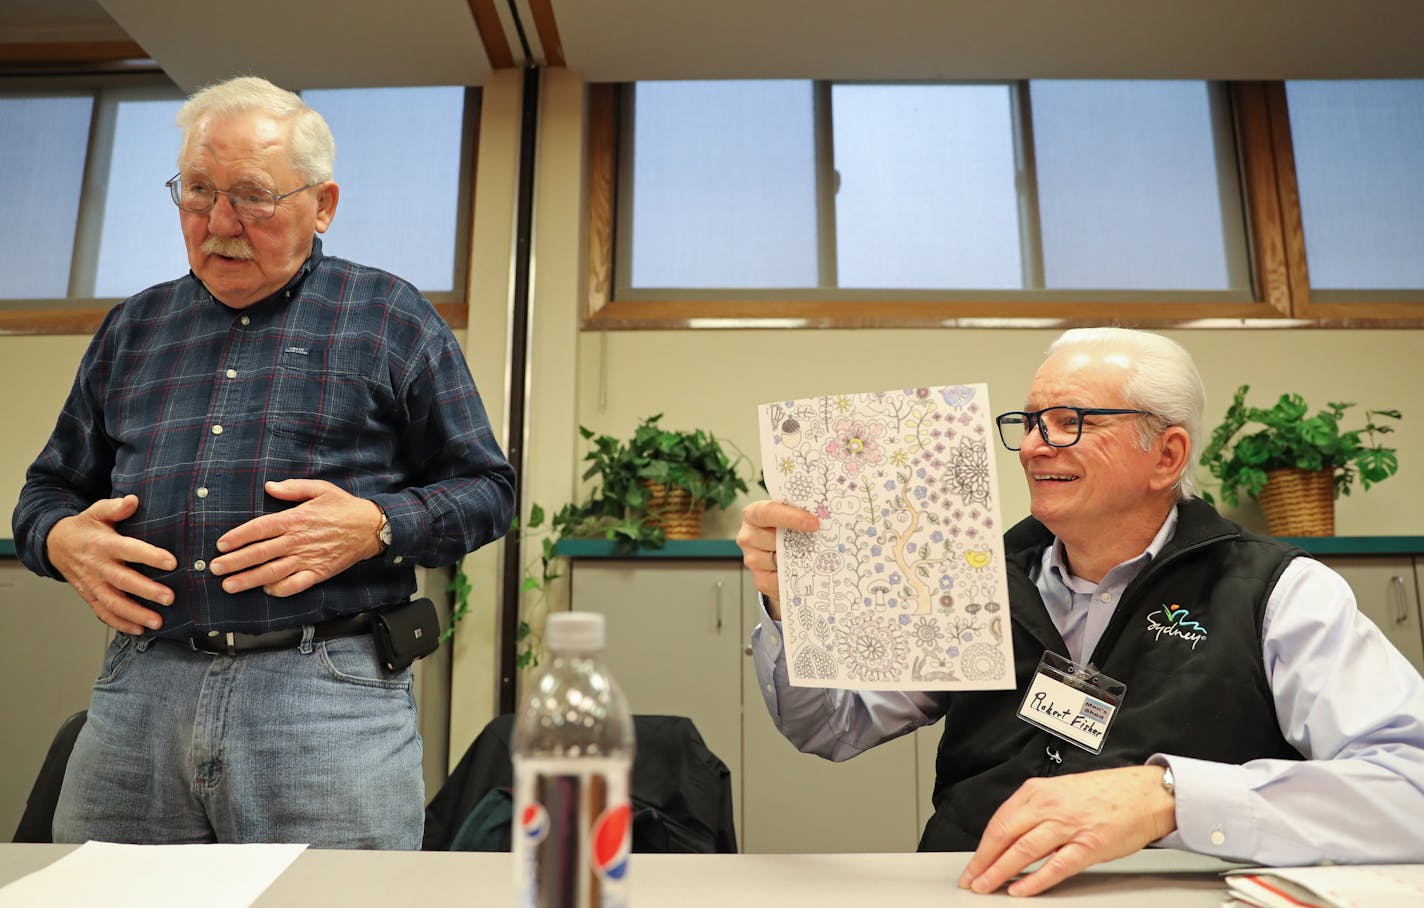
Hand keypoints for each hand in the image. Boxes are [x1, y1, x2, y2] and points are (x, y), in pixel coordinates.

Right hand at [46, 494, 176, 633]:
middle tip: (170, 598)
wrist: (56, 545)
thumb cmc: (85, 527)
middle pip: (123, 581)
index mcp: (103, 544)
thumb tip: (133, 500)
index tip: (172, 562)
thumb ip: (114, 507)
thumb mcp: (96, 512)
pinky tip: (139, 630)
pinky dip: (120, 624)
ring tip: (158, 622)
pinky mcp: (90, 596)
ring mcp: (93, 584)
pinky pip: (104, 613)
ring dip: (135, 614)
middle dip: (147, 591)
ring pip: (114, 603)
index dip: (150, 556)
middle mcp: (98, 567)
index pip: (129, 550)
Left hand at [210, 479, 382, 596]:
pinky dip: (278, 590)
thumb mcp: (320, 489)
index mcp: (295, 519)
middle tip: (215, 568)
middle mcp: (298, 541)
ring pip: (272, 572)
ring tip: (230, 586)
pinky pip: (294, 585)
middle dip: (234, 562)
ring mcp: (307, 559)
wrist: (371, 528)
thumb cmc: (344, 507)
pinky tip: (266, 589)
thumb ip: (293, 488)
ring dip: (248, 580)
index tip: (221, 545)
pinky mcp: (318, 573)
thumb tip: (269, 487)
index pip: (259, 528)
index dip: (237, 537)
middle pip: (259, 553)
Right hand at [735, 499, 817, 618]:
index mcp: (754, 514)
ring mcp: (751, 559)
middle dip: (798, 540)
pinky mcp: (759, 579)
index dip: (790, 517)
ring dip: (797, 559)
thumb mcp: (793, 515)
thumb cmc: (790, 530)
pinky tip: (805, 571)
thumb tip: (827, 516)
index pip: (767, 512)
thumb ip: (803, 512)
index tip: (814, 523)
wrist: (784, 555)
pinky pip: (776, 580)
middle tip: (822, 541)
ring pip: (775, 559)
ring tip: (815, 555)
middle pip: (771, 538)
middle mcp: (748, 535)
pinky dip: (793, 576)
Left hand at [958, 765, 1176, 896]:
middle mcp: (1049, 806)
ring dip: (1000, 873)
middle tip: (971, 881)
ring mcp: (1068, 826)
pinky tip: (1020, 890)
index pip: (999, 822)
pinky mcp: (1088, 845)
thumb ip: (1034, 812)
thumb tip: (1009, 839)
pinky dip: (1035, 881)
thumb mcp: (1059, 792)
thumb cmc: (1104, 794)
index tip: (972, 865)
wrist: (1143, 793)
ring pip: (1023, 851)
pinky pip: (1055, 866)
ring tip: (987, 887)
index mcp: (1038, 791)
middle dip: (984, 863)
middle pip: (1005, 836)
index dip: (982, 847)